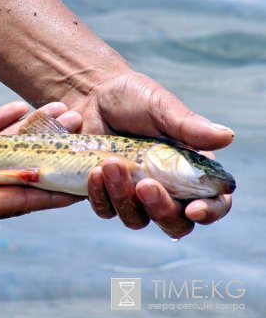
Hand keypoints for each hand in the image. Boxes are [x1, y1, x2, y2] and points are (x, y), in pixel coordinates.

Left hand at [73, 71, 232, 238]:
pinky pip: (106, 210)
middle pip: (175, 222)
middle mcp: (166, 187)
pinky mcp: (106, 194)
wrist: (91, 96)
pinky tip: (94, 172)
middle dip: (161, 210)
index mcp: (190, 168)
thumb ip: (188, 125)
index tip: (195, 209)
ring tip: (111, 163)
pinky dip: (100, 196)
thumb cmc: (132, 98)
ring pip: (136, 219)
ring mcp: (134, 194)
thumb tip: (227, 137)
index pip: (212, 201)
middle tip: (145, 185)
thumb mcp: (160, 107)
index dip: (210, 212)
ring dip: (124, 198)